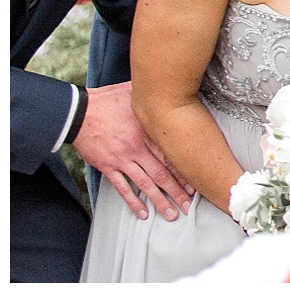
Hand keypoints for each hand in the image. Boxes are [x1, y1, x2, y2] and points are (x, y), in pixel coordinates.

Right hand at [72, 82, 194, 221]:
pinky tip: (143, 214)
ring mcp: (123, 159)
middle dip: (177, 191)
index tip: (197, 181)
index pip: (172, 154)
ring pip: (145, 184)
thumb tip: (177, 86)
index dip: (185, 170)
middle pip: (162, 173)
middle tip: (190, 205)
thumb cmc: (109, 99)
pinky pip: (123, 188)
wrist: (80, 111)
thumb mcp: (137, 94)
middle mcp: (138, 148)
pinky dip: (133, 202)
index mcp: (148, 131)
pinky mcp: (108, 167)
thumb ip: (157, 98)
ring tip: (172, 214)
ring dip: (160, 201)